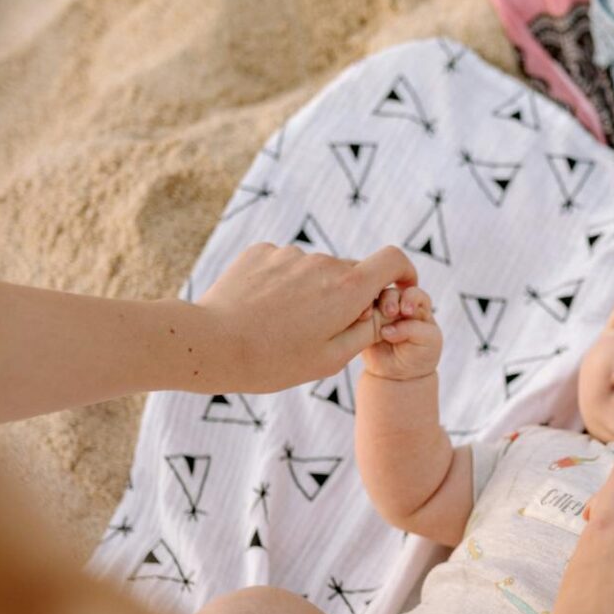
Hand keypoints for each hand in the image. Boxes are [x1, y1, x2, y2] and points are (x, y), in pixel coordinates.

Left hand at [193, 244, 421, 391]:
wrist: (210, 344)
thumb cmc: (275, 360)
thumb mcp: (332, 359)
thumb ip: (366, 330)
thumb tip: (380, 310)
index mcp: (348, 288)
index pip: (393, 260)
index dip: (403, 272)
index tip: (398, 289)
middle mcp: (323, 262)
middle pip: (351, 273)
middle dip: (347, 297)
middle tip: (322, 331)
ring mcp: (290, 254)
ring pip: (316, 271)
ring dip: (312, 292)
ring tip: (284, 325)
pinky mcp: (261, 252)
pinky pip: (286, 265)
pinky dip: (285, 284)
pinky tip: (264, 310)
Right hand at [359, 283, 442, 381]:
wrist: (402, 374)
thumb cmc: (420, 354)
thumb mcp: (428, 341)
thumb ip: (413, 329)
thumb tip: (386, 330)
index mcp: (417, 305)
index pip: (413, 293)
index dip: (410, 298)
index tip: (407, 312)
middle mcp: (397, 305)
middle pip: (391, 293)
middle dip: (390, 300)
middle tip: (390, 312)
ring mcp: (379, 314)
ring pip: (372, 301)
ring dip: (371, 305)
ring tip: (371, 317)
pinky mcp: (364, 324)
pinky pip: (358, 315)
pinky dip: (358, 315)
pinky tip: (360, 320)